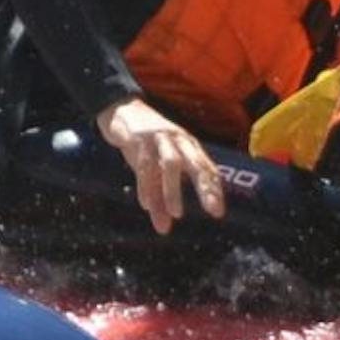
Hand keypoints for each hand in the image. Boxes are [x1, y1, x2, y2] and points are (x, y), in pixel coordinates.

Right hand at [99, 97, 226, 235]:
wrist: (121, 109)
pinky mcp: (140, 138)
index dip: (213, 189)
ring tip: (177, 214)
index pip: (206, 167)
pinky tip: (146, 204)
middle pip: (196, 163)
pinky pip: (145, 164)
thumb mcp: (155, 168)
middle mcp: (178, 140)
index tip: (217, 212)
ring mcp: (159, 137)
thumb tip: (163, 229)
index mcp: (188, 145)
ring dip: (174, 190)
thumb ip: (160, 197)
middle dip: (205, 187)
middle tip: (212, 210)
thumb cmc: (145, 143)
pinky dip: (146, 185)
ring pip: (171, 164)